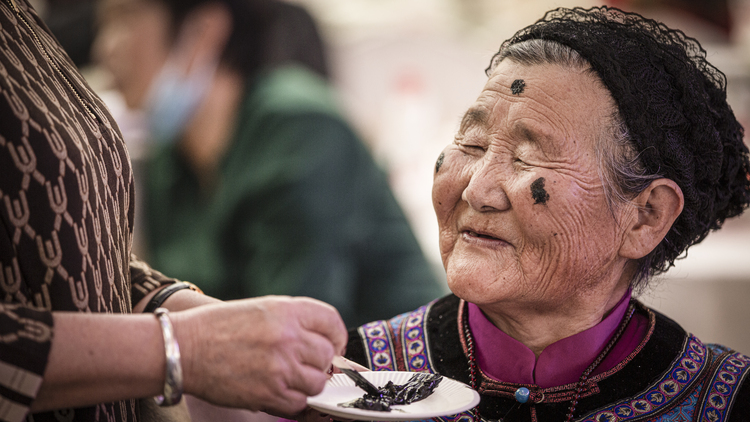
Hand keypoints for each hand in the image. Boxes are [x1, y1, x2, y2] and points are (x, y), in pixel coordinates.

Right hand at [172, 296, 347, 415]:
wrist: (183, 348)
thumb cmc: (219, 328)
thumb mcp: (260, 309)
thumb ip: (293, 322)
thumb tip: (322, 344)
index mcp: (287, 311)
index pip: (332, 322)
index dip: (335, 336)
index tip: (331, 345)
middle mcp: (288, 337)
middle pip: (327, 355)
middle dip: (319, 362)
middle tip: (303, 364)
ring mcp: (280, 367)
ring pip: (317, 382)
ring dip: (307, 383)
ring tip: (288, 377)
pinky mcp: (269, 393)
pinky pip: (299, 403)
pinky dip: (293, 400)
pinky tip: (277, 390)